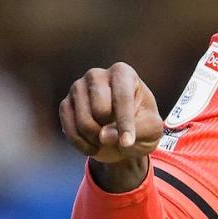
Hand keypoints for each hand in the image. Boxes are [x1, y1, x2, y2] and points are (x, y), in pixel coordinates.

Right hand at [59, 63, 164, 186]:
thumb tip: (104, 135)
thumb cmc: (141, 125)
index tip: (128, 142)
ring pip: (83, 121)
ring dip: (96, 140)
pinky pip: (69, 128)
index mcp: (123, 73)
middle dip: (110, 130)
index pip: (122, 98)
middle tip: (117, 136)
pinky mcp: (66, 104)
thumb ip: (136, 130)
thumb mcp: (151, 129)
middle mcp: (97, 75)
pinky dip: (82, 144)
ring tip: (106, 140)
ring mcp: (78, 88)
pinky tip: (93, 145)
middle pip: (100, 109)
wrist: (123, 135)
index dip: (125, 123)